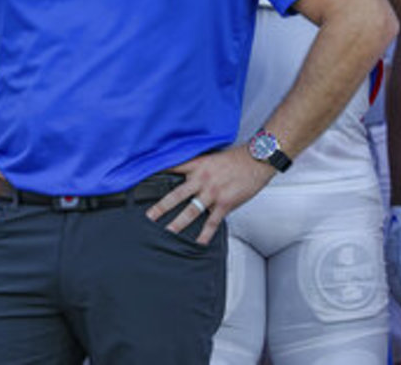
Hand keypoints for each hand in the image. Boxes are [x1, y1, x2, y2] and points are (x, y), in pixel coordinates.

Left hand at [144, 147, 274, 245]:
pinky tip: (199, 242)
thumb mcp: (212, 157)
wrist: (257, 160)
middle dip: (162, 206)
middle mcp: (202, 179)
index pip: (173, 168)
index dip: (157, 174)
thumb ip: (199, 167)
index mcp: (198, 165)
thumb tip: (187, 175)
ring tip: (168, 232)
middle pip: (177, 195)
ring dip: (178, 222)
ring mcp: (213, 193)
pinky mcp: (225, 204)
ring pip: (191, 210)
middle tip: (149, 216)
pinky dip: (205, 234)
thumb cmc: (236, 158)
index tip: (143, 181)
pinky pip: (212, 222)